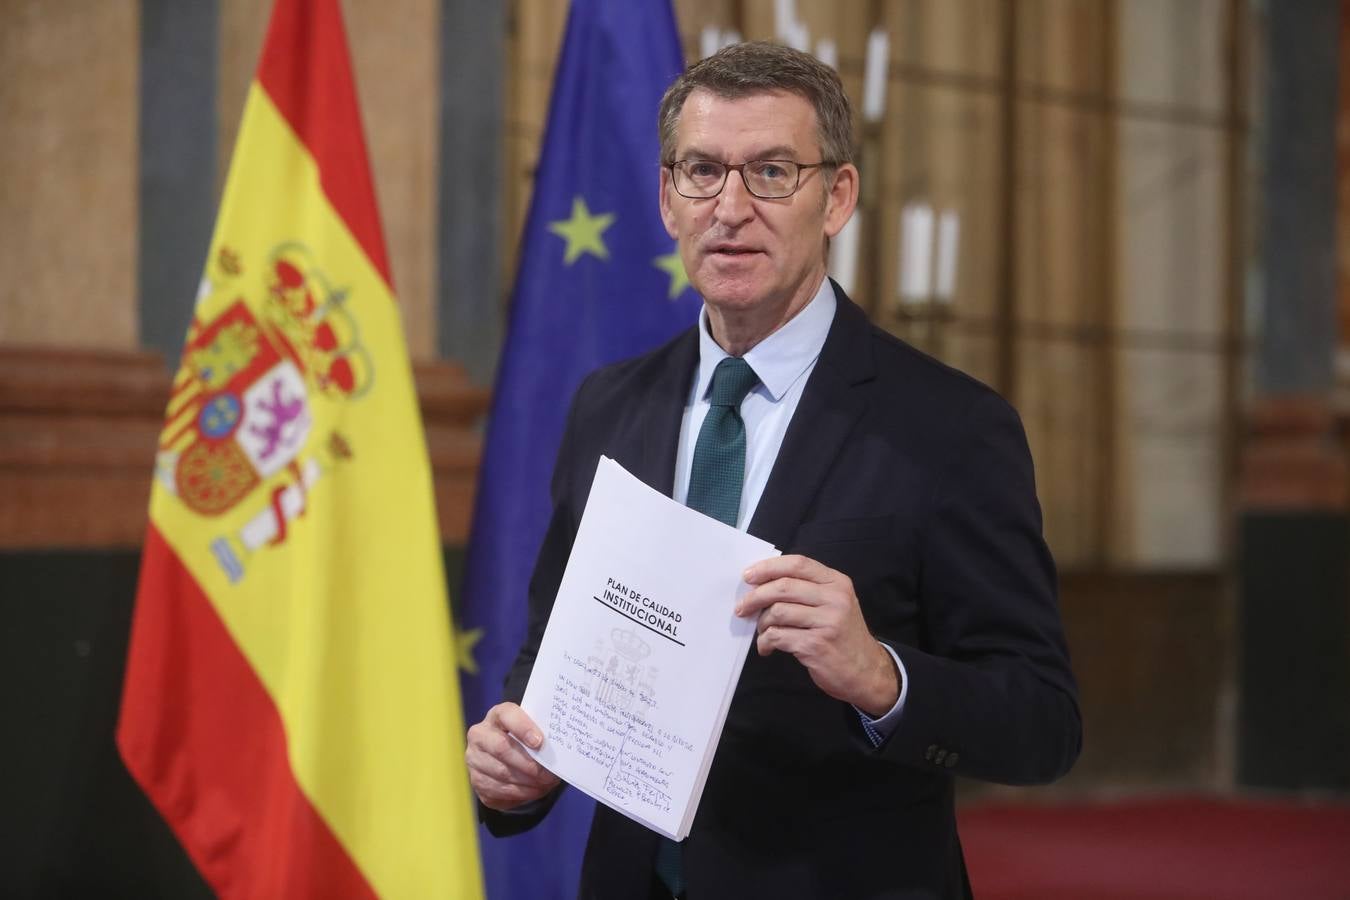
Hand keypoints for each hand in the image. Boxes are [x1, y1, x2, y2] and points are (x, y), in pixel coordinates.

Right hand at [465, 702, 561, 810]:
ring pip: (501, 773)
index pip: (507, 715)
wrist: (504, 756)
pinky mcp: (476, 781)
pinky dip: (520, 793)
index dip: (523, 727)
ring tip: (545, 784)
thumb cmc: (523, 739)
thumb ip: (539, 735)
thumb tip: (555, 752)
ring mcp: (474, 759)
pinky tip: (534, 790)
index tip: (539, 742)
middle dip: (528, 764)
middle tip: (548, 774)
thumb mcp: (530, 730)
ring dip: (527, 782)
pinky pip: (498, 790)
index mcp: (496, 715)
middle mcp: (480, 735)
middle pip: (502, 748)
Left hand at [738, 555, 899, 715]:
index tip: (748, 576)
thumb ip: (807, 589)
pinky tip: (767, 648)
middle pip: (783, 586)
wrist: (866, 671)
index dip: (769, 567)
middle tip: (742, 607)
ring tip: (763, 633)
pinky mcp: (816, 645)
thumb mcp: (835, 603)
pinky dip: (766, 642)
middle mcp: (835, 598)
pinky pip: (778, 636)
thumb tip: (762, 583)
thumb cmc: (843, 635)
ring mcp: (827, 622)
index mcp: (837, 582)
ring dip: (762, 624)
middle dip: (756, 596)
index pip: (798, 563)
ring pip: (778, 612)